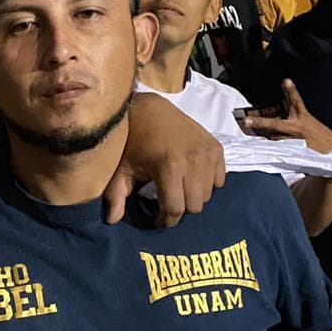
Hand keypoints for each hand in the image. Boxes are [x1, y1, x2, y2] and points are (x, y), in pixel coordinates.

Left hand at [105, 93, 225, 226]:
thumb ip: (116, 197)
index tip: (157, 219)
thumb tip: (112, 221)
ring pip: (208, 195)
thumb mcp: (121, 169)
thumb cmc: (133, 141)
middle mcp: (192, 161)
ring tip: (178, 189)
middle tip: (167, 201)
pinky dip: (207, 184)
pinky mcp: (216, 148)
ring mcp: (207, 153)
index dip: (165, 220)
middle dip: (179, 208)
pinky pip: (219, 180)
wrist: (151, 110)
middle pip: (194, 206)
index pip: (175, 208)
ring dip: (193, 197)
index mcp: (169, 167)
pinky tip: (191, 177)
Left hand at [243, 79, 331, 153]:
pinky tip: (264, 150)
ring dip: (265, 138)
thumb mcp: (311, 123)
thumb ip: (296, 113)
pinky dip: (271, 149)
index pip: (296, 101)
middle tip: (246, 120)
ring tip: (257, 136)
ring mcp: (293, 141)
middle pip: (274, 124)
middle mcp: (297, 128)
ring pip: (272, 139)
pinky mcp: (293, 152)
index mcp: (304, 118)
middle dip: (259, 122)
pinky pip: (277, 150)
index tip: (286, 81)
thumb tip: (284, 102)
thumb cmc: (323, 139)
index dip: (290, 90)